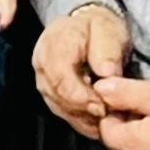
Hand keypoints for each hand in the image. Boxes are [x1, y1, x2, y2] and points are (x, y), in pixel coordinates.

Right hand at [33, 5, 130, 139]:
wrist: (86, 27)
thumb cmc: (98, 29)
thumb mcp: (108, 30)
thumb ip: (107, 51)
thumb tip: (107, 73)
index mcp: (55, 43)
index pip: (61, 77)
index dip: (81, 96)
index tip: (103, 106)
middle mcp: (42, 61)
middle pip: (56, 94)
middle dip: (82, 109)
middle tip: (106, 115)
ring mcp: (42, 77)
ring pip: (57, 105)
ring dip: (81, 117)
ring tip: (104, 120)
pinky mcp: (47, 89)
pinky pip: (59, 109)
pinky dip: (78, 119)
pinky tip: (95, 122)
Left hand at [95, 68, 149, 149]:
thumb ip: (122, 93)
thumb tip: (102, 91)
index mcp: (145, 149)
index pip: (107, 133)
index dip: (110, 111)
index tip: (118, 95)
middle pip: (121, 144)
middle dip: (123, 121)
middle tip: (136, 99)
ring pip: (139, 149)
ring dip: (139, 129)